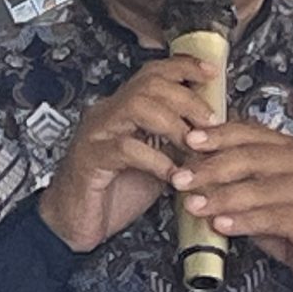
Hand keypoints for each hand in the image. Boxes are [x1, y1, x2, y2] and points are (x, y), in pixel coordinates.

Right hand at [39, 57, 221, 253]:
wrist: (74, 224)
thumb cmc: (115, 194)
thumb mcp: (158, 161)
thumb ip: (180, 141)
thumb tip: (218, 126)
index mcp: (123, 110)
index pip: (153, 73)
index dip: (184, 67)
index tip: (211, 73)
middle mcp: (107, 114)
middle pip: (149, 83)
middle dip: (187, 98)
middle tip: (212, 121)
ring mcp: (96, 134)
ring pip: (136, 106)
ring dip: (174, 123)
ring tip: (193, 146)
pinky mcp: (90, 159)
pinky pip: (126, 148)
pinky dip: (157, 159)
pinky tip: (173, 175)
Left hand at [178, 121, 292, 291]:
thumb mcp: (260, 194)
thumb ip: (234, 180)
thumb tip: (191, 170)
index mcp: (288, 149)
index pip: (249, 133)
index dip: (217, 136)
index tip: (189, 141)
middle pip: (249, 158)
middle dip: (209, 168)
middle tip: (181, 178)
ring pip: (258, 189)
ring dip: (220, 197)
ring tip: (194, 205)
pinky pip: (272, 218)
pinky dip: (243, 222)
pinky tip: (222, 224)